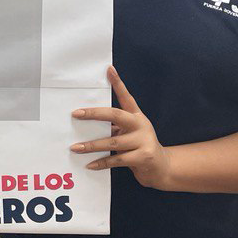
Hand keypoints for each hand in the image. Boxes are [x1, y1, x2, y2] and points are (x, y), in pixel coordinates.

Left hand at [72, 66, 171, 189]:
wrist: (162, 168)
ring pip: (112, 141)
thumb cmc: (139, 147)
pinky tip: (89, 164)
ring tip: (75, 147)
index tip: (109, 69)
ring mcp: (143, 141)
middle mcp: (140, 125)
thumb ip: (115, 127)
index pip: (126, 97)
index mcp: (136, 116)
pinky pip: (116, 160)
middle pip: (115, 115)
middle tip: (76, 113)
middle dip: (94, 114)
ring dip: (92, 145)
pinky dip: (101, 163)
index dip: (118, 83)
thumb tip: (88, 123)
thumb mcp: (130, 133)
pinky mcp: (143, 157)